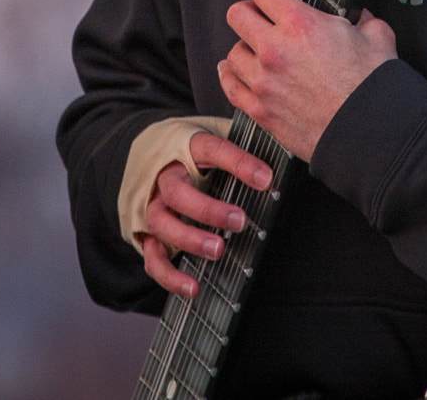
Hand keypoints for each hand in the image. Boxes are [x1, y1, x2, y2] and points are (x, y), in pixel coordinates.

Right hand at [139, 132, 273, 299]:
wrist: (154, 156)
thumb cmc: (195, 153)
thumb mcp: (217, 139)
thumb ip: (242, 150)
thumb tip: (279, 158)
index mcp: (186, 148)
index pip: (212, 150)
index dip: (239, 163)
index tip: (266, 178)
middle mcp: (165, 178)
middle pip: (178, 192)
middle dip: (208, 209)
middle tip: (240, 220)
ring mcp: (153, 207)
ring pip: (162, 223)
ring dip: (190, 239)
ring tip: (218, 250)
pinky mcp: (148, 235)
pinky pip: (154, 258)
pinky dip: (171, 276)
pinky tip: (193, 287)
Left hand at [219, 0, 396, 161]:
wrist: (370, 133)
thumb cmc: (374, 88)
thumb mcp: (378, 36)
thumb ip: (362, 19)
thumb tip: (358, 16)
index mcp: (301, 24)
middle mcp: (275, 49)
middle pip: (237, 15)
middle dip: (252, 12)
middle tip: (266, 19)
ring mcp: (264, 82)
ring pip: (232, 52)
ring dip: (246, 49)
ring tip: (260, 52)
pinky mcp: (261, 110)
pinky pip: (231, 87)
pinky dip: (232, 77)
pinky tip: (239, 72)